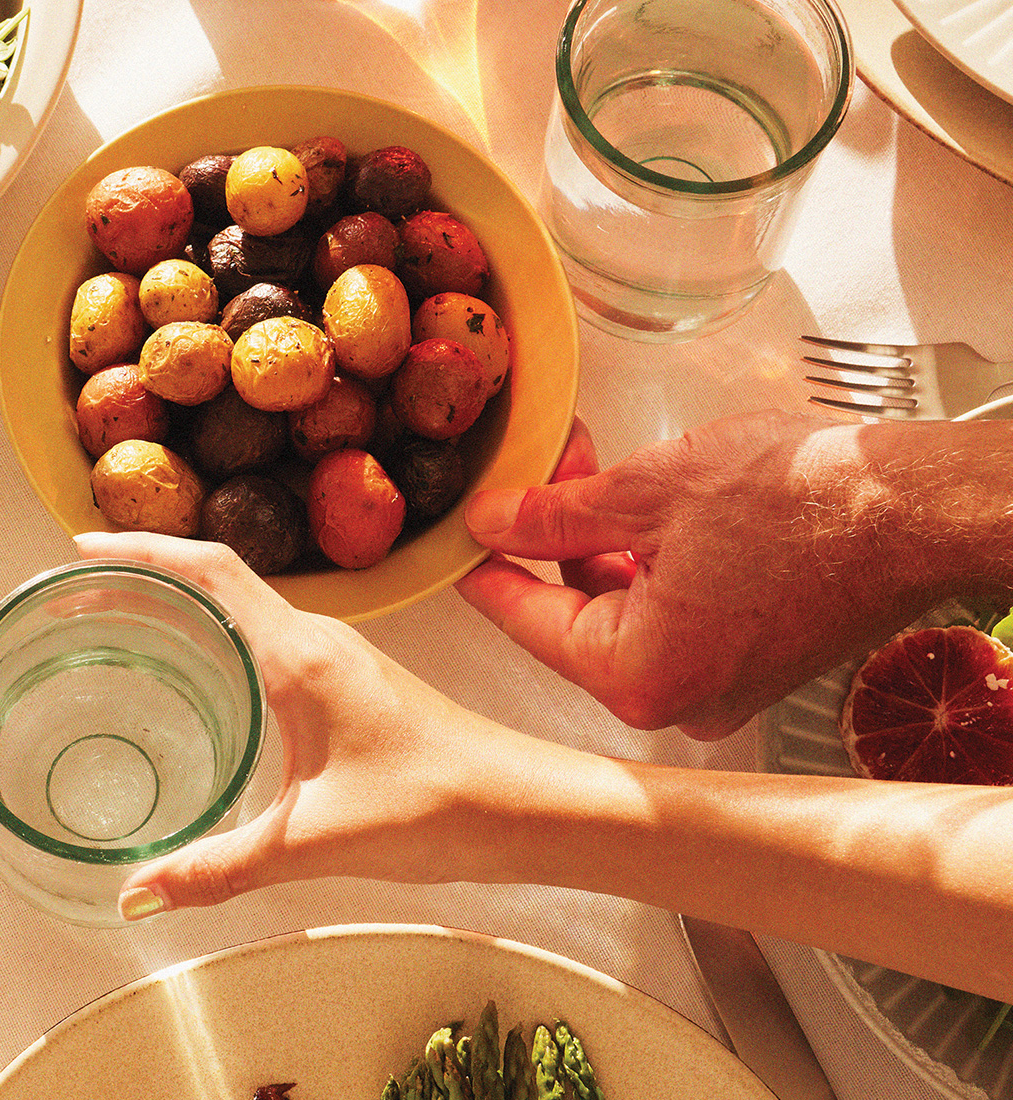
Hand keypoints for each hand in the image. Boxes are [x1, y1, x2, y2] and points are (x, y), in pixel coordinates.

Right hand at [74, 531, 546, 918]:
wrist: (528, 810)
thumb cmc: (435, 807)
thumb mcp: (310, 843)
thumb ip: (216, 868)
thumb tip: (136, 896)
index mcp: (302, 653)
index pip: (207, 568)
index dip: (139, 547)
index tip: (81, 544)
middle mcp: (319, 639)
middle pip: (217, 578)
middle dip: (143, 575)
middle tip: (79, 597)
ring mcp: (339, 660)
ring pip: (245, 609)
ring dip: (181, 606)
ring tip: (121, 626)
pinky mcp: (352, 686)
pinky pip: (268, 640)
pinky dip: (218, 639)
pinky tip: (199, 680)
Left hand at [456, 410, 950, 738]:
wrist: (921, 506)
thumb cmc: (809, 501)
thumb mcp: (648, 490)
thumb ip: (554, 514)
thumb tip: (491, 521)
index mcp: (638, 677)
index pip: (522, 619)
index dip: (481, 563)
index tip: (452, 533)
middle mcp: (676, 701)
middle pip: (572, 613)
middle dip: (550, 534)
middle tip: (537, 465)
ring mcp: (717, 687)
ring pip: (622, 606)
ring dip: (599, 537)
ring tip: (591, 462)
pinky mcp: (749, 662)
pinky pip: (671, 611)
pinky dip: (649, 558)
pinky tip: (642, 498)